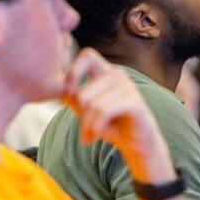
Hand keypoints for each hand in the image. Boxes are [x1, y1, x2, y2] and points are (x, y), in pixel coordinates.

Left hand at [63, 48, 173, 182]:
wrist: (137, 144)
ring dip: (87, 126)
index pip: (88, 55)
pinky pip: (105, 111)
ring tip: (89, 137)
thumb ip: (73, 97)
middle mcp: (119, 75)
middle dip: (80, 116)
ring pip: (93, 104)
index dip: (74, 72)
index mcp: (107, 72)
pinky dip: (96, 127)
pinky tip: (96, 137)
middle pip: (84, 92)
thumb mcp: (86, 111)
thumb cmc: (110, 125)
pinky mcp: (135, 101)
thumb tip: (62, 88)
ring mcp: (129, 87)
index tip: (68, 95)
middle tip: (83, 132)